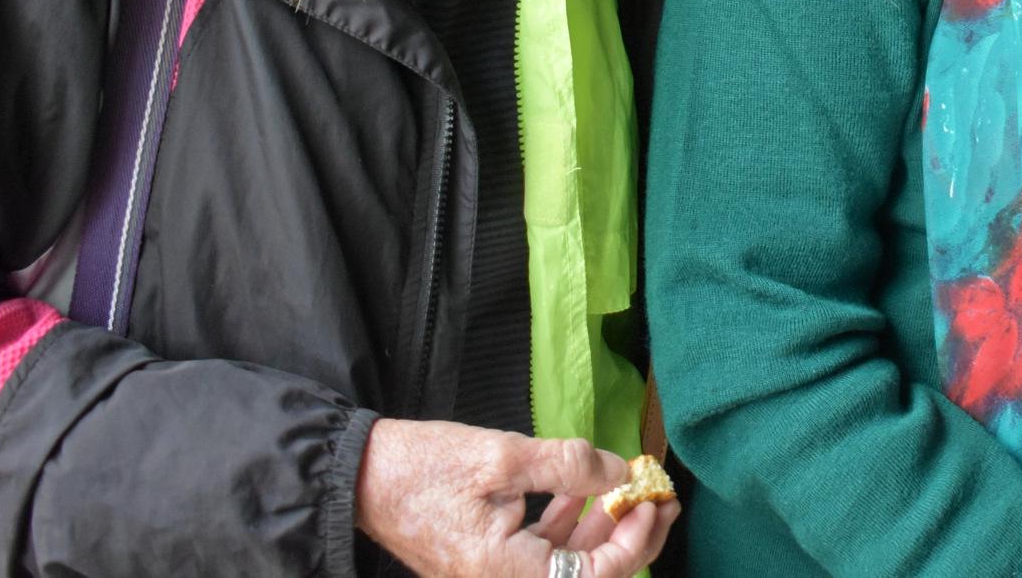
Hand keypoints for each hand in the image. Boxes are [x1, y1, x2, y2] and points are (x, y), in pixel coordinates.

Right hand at [354, 418, 679, 576]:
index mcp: (507, 572)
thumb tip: (620, 474)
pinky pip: (540, 549)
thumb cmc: (423, 467)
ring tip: (631, 488)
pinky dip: (567, 522)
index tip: (654, 500)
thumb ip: (567, 466)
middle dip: (629, 538)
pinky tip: (581, 488)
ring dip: (602, 527)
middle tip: (661, 499)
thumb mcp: (502, 455)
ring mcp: (493, 573)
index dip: (634, 540)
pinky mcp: (486, 557)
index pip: (595, 576)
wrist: (360, 476)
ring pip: (566, 561)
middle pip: (586, 574)